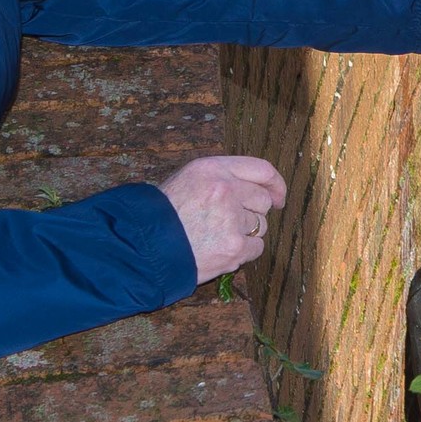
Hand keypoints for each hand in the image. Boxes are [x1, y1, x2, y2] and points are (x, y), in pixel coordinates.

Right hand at [159, 156, 286, 281]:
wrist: (141, 248)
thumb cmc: (162, 216)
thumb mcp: (187, 180)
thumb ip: (220, 178)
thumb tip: (259, 188)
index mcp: (212, 168)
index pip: (261, 169)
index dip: (275, 184)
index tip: (278, 196)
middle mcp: (225, 189)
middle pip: (263, 201)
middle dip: (251, 213)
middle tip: (228, 223)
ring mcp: (231, 219)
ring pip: (260, 226)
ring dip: (245, 233)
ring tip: (216, 237)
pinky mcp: (234, 247)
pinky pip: (257, 248)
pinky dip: (243, 252)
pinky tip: (220, 250)